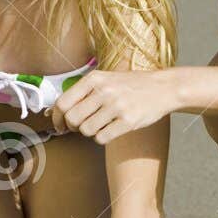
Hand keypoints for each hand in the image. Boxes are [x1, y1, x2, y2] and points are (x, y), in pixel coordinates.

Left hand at [50, 69, 174, 143]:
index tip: (59, 125)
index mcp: (95, 78)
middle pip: (72, 119)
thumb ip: (82, 92)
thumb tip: (54, 112)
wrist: (163, 88)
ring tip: (101, 124)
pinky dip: (103, 138)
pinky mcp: (128, 121)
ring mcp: (117, 106)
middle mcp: (104, 91)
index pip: (63, 103)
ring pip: (86, 130)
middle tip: (80, 127)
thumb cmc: (131, 85)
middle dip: (73, 127)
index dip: (56, 118)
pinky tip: (111, 129)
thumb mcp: (106, 79)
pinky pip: (102, 138)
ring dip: (90, 132)